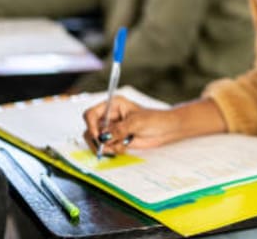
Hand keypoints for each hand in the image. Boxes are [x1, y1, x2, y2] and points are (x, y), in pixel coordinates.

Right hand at [82, 97, 226, 155]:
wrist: (166, 130)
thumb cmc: (155, 119)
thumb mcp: (136, 122)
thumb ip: (119, 129)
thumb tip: (104, 137)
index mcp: (113, 105)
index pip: (91, 114)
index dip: (91, 125)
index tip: (98, 136)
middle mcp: (110, 116)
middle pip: (90, 129)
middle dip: (97, 140)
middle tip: (107, 146)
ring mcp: (112, 129)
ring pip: (96, 141)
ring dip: (106, 146)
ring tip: (121, 145)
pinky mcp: (116, 140)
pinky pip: (107, 148)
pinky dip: (113, 150)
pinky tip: (125, 146)